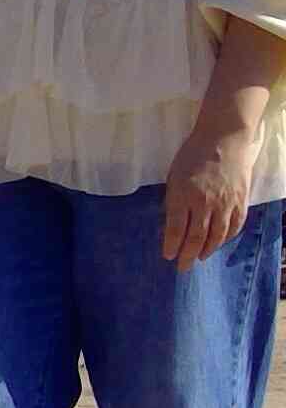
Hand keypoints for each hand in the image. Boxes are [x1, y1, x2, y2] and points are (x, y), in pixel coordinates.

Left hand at [164, 121, 258, 269]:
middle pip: (196, 238)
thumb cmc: (192, 156)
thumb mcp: (173, 177)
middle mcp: (204, 203)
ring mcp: (225, 203)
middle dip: (187, 255)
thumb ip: (173, 202)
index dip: (171, 246)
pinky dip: (226, 238)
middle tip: (182, 267)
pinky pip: (234, 225)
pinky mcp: (240, 200)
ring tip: (199, 257)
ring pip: (217, 235)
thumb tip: (171, 225)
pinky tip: (218, 243)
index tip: (167, 256)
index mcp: (182, 196)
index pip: (175, 230)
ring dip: (207, 250)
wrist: (224, 139)